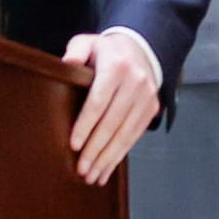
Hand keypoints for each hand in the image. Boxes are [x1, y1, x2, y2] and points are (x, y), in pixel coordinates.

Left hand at [62, 30, 161, 183]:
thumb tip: (66, 65)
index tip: (74, 145)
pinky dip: (120, 155)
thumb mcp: (89, 42)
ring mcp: (146, 98)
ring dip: (108, 158)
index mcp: (116, 67)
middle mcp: (135, 83)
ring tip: (92, 176)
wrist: (143, 48)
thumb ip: (76, 51)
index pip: (98, 102)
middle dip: (96, 149)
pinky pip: (134, 136)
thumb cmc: (108, 50)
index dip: (86, 125)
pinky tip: (107, 169)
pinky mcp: (151, 109)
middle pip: (112, 123)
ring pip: (125, 134)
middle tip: (82, 170)